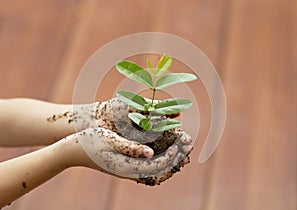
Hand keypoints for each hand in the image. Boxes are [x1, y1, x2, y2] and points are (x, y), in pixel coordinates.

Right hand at [76, 127, 191, 185]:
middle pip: (160, 168)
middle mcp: (129, 171)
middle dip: (176, 155)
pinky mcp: (125, 163)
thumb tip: (150, 152)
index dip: (172, 154)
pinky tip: (166, 145)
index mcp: (126, 167)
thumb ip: (129, 147)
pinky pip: (148, 163)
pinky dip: (161, 155)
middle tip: (189, 141)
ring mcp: (127, 168)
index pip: (157, 165)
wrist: (70, 151)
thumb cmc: (87, 142)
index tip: (181, 141)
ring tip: (182, 143)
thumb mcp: (108, 140)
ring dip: (170, 155)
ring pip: (156, 166)